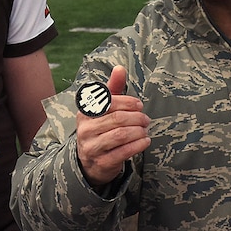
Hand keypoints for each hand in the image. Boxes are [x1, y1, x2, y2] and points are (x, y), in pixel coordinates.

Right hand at [75, 65, 149, 185]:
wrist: (90, 162)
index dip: (128, 102)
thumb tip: (120, 68)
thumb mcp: (103, 109)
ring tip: (145, 130)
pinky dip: (138, 145)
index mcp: (85, 112)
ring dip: (138, 131)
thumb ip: (112, 88)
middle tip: (146, 119)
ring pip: (120, 135)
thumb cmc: (100, 129)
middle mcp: (85, 129)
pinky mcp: (102, 162)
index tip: (139, 105)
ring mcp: (92, 147)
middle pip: (117, 119)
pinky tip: (145, 141)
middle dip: (137, 118)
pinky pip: (123, 152)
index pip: (109, 102)